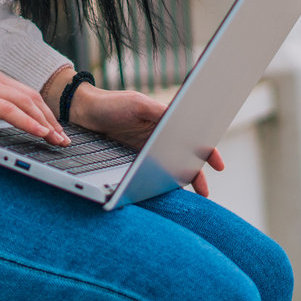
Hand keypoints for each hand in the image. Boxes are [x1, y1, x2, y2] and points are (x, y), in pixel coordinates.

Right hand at [0, 46, 68, 145]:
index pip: (21, 92)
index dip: (39, 110)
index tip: (49, 126)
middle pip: (31, 97)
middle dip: (49, 118)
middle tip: (61, 137)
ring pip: (26, 103)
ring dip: (45, 123)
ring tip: (57, 140)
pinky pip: (10, 110)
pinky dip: (29, 122)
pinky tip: (40, 133)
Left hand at [66, 82, 225, 197]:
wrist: (82, 113)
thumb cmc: (112, 104)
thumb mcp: (138, 104)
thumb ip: (159, 113)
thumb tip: (181, 121)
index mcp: (165, 120)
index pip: (193, 136)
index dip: (208, 151)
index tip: (218, 164)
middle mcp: (160, 137)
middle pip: (184, 158)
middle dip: (197, 174)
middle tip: (204, 192)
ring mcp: (148, 151)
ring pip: (170, 169)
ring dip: (179, 182)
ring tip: (187, 197)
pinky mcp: (134, 162)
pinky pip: (152, 175)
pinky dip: (160, 185)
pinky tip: (162, 194)